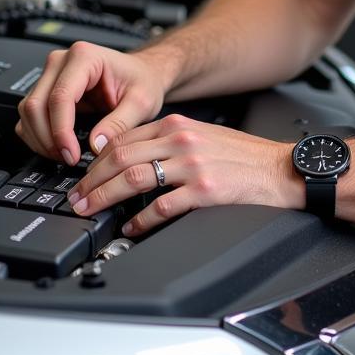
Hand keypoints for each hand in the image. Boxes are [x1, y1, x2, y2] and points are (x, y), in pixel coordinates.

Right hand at [16, 41, 167, 164]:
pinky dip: (38, 136)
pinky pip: (29, 116)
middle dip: (48, 139)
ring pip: (28, 112)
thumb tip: (96, 145)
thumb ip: (120, 123)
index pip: (60, 97)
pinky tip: (57, 147)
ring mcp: (51, 74)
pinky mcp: (46, 89)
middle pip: (36, 105)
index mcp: (85, 57)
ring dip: (41, 139)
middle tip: (69, 159)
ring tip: (65, 155)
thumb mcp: (141, 102)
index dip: (61, 131)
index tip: (71, 154)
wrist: (142, 74)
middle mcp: (62, 61)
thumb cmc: (142, 81)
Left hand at [65, 113, 303, 235]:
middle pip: (121, 157)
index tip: (83, 177)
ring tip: (91, 212)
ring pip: (134, 178)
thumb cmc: (243, 156)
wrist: (279, 169)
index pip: (123, 138)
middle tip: (76, 199)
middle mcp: (182, 141)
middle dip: (91, 181)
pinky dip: (140, 220)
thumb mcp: (202, 135)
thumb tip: (131, 159)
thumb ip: (169, 142)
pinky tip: (131, 228)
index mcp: (178, 126)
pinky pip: (162, 206)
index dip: (95, 161)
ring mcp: (192, 165)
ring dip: (105, 197)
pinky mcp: (205, 190)